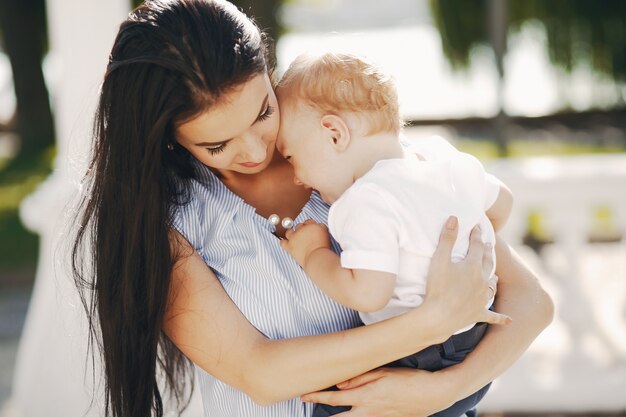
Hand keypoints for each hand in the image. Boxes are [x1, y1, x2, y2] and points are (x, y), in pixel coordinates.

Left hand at [280, 219, 331, 267]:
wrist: (317, 257)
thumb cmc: (323, 248)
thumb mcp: (326, 234)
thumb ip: (321, 228)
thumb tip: (319, 226)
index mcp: (311, 225)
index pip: (308, 222)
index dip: (309, 226)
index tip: (310, 231)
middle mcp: (302, 229)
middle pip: (299, 226)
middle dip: (301, 230)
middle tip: (304, 237)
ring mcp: (294, 237)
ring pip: (289, 232)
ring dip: (291, 234)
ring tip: (295, 239)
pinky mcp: (289, 246)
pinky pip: (282, 242)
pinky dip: (284, 243)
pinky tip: (286, 244)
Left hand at [301, 367, 454, 416]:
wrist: (433, 394)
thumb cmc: (410, 380)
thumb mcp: (383, 372)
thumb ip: (360, 377)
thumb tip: (340, 383)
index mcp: (366, 396)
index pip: (334, 398)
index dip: (317, 397)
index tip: (304, 395)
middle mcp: (369, 411)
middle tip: (308, 406)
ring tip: (325, 415)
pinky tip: (351, 415)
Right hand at [423, 217, 510, 336]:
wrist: (439, 316)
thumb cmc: (438, 287)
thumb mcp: (439, 259)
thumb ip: (447, 238)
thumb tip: (454, 218)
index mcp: (473, 266)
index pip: (477, 246)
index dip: (476, 235)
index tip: (476, 226)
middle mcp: (482, 281)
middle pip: (488, 263)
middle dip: (488, 252)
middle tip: (489, 244)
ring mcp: (482, 298)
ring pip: (492, 285)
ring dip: (493, 278)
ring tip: (494, 274)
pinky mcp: (478, 314)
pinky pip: (493, 316)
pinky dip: (501, 318)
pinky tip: (509, 320)